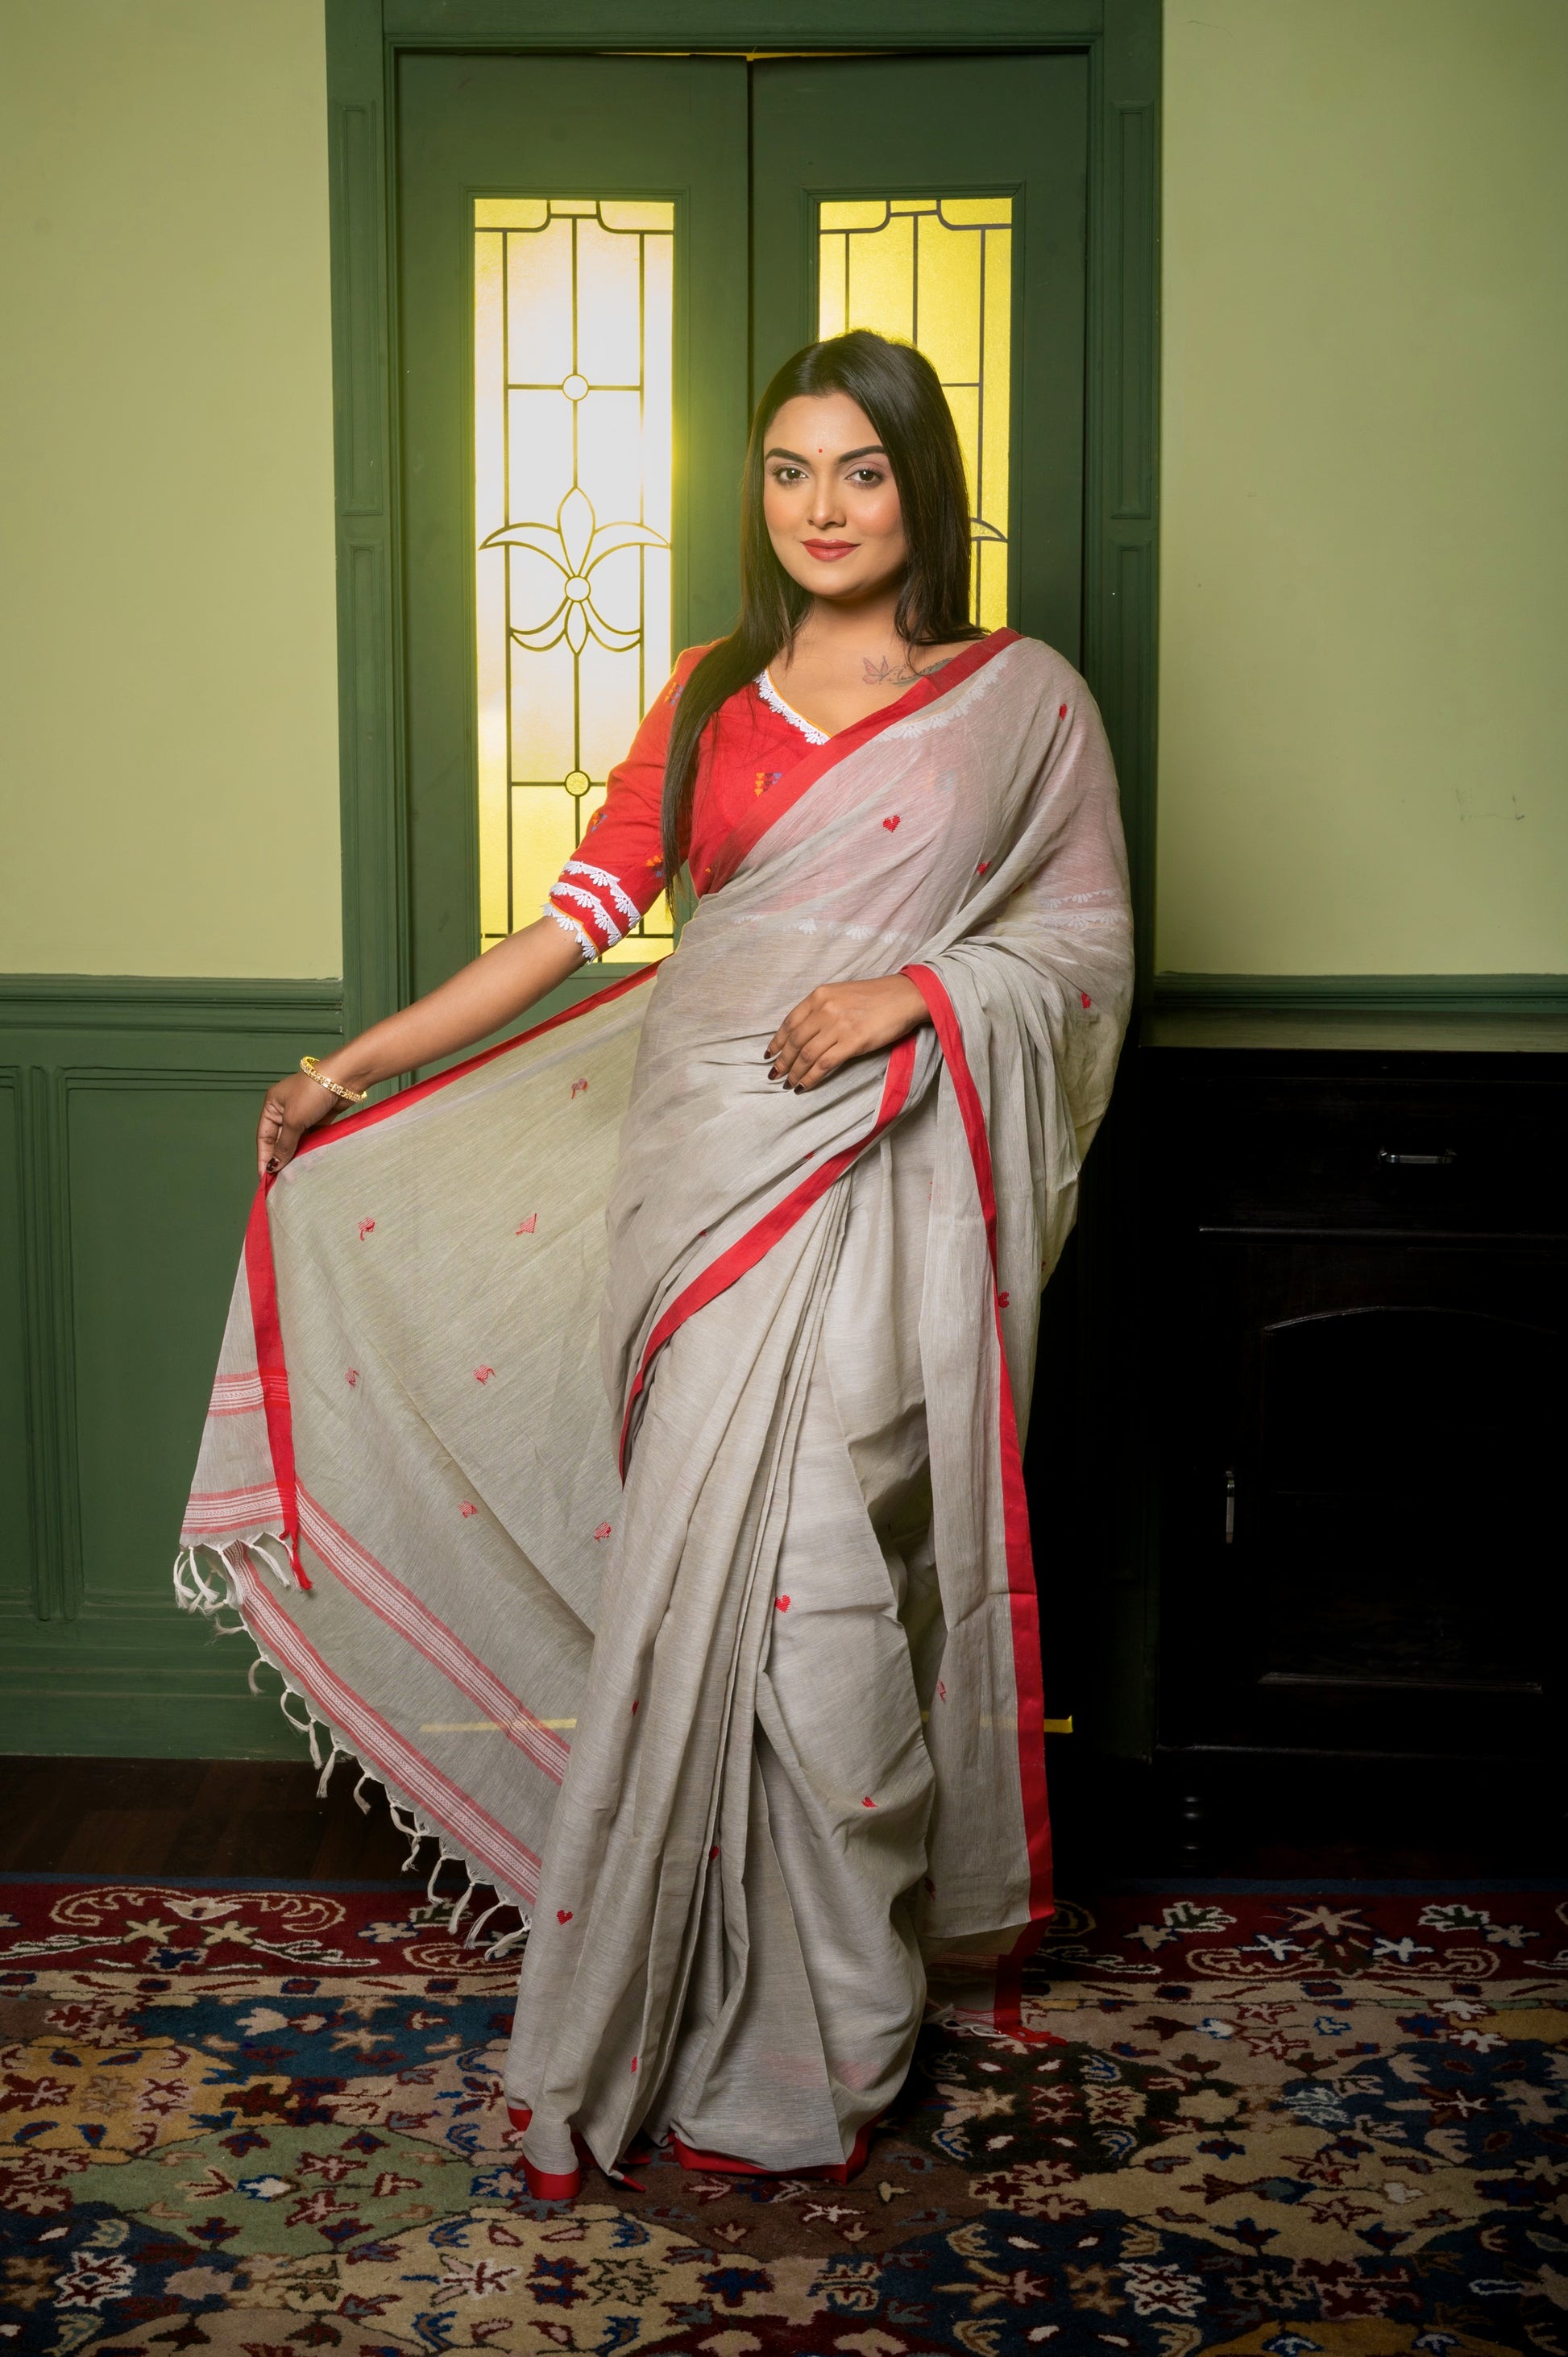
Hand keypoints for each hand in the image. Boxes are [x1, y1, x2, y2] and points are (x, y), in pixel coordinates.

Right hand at [257, 1070, 345, 1179]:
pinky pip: (312, 1138)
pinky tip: (311, 1163)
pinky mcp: (320, 1118)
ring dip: (297, 1156)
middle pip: (280, 1140)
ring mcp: (304, 1114)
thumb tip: (274, 1165)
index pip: (264, 1137)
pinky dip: (311, 1149)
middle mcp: (286, 1110)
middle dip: (282, 1159)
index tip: (265, 1177)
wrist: (344, 1078)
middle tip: (283, 1181)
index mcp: (272, 1105)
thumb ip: (284, 1145)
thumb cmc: (313, 1091)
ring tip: (297, 1176)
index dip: (264, 1157)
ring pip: (297, 1140)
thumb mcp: (294, 1121)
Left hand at [765, 973, 927, 1092]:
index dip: (777, 1041)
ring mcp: (838, 1026)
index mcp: (820, 996)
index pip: (790, 1022)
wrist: (905, 996)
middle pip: (795, 1041)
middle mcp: (825, 1009)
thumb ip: (822, 1008)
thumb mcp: (842, 994)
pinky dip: (810, 1078)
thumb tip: (804, 1032)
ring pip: (806, 1055)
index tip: (769, 1054)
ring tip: (788, 1084)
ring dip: (794, 1073)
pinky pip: (824, 1064)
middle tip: (775, 1075)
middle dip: (783, 1061)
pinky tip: (803, 1086)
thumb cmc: (876, 996)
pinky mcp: (853, 1042)